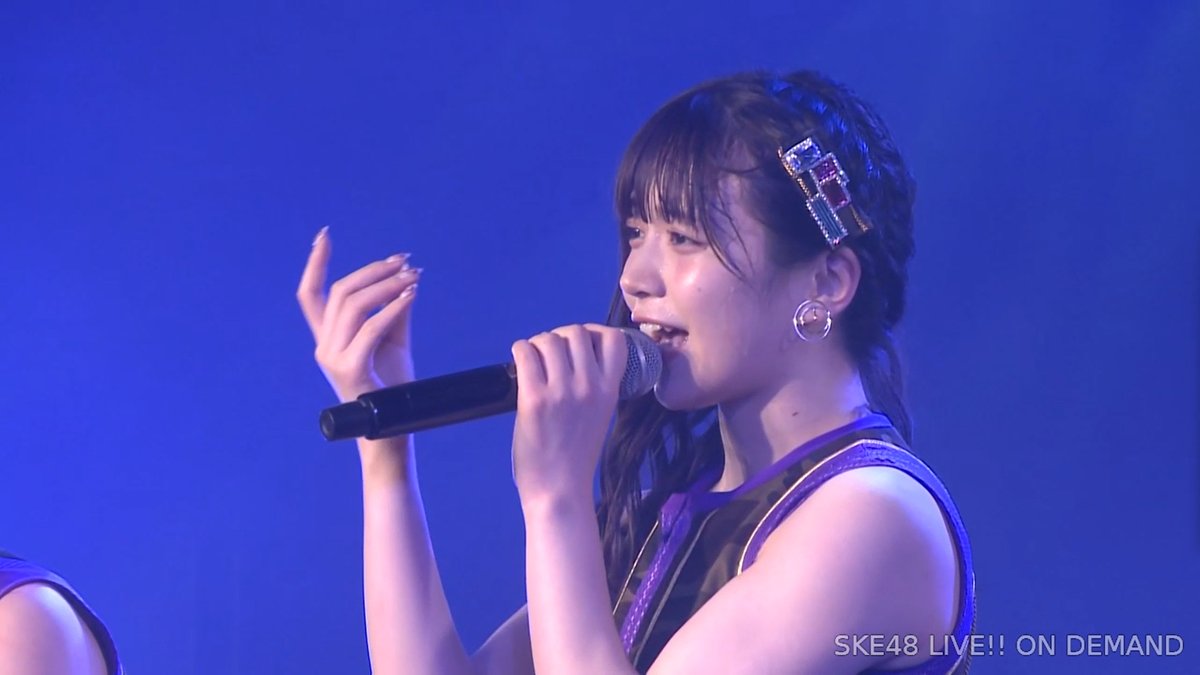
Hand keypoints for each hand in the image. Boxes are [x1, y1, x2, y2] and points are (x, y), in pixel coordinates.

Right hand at [297, 227, 422, 402]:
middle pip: (340, 292)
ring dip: (386, 285)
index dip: (315, 263)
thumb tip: (406, 280)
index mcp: (329, 338)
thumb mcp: (394, 341)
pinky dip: (393, 307)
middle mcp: (325, 346)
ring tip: (412, 276)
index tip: (324, 235)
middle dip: (373, 270)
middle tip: (404, 261)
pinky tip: (411, 295)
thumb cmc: (393, 386)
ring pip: (353, 305)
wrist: (394, 428)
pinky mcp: (350, 369)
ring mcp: (333, 358)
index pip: (311, 295)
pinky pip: (371, 328)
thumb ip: (394, 311)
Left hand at [509, 324, 627, 502]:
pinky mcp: (534, 398)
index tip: (582, 343)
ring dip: (538, 344)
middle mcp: (589, 386)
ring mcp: (561, 391)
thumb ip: (594, 387)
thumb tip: (573, 357)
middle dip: (561, 337)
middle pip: (576, 332)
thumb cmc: (577, 456)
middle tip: (551, 354)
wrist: (559, 489)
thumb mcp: (600, 415)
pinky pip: (525, 352)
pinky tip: (520, 361)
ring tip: (534, 360)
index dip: (595, 332)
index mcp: (611, 390)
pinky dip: (520, 350)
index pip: (615, 339)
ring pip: (549, 339)